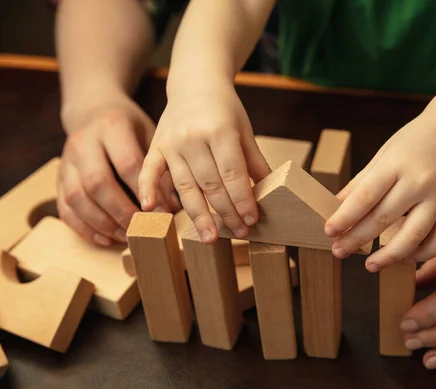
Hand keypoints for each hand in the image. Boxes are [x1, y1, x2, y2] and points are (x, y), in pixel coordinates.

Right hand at [58, 95, 179, 245]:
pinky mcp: (58, 177)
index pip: (127, 164)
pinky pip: (64, 206)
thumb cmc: (129, 128)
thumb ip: (159, 167)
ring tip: (125, 236)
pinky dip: (83, 227)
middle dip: (121, 211)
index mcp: (112, 127)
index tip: (161, 213)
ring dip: (102, 223)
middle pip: (98, 183)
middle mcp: (84, 142)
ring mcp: (66, 160)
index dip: (144, 191)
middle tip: (142, 228)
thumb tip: (173, 206)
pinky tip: (104, 238)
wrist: (92, 110)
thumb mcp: (150, 135)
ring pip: (77, 197)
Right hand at [138, 83, 269, 242]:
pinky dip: (147, 189)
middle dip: (227, 212)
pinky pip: (149, 171)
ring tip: (210, 238)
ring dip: (199, 215)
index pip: (233, 174)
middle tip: (239, 232)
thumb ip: (255, 161)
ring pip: (186, 186)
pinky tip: (150, 210)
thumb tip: (270, 191)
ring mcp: (172, 143)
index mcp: (220, 131)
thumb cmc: (225, 109)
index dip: (243, 199)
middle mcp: (194, 138)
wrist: (195, 83)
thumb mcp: (245, 131)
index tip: (251, 219)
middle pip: (211, 184)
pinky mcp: (156, 147)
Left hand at [325, 114, 435, 268]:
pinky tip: (404, 258)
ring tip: (369, 266)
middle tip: (339, 251)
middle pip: (384, 219)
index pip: (366, 196)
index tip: (328, 231)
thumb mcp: (384, 153)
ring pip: (414, 236)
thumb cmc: (415, 141)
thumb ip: (361, 182)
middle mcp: (421, 181)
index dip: (345, 217)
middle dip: (357, 239)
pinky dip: (421, 255)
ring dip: (389, 256)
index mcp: (398, 164)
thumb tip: (336, 206)